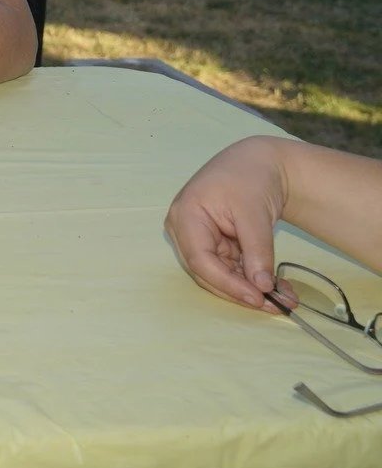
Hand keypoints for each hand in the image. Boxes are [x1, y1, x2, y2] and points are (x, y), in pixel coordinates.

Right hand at [165, 137, 295, 311]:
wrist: (258, 163)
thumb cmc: (249, 178)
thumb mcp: (255, 214)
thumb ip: (256, 251)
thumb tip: (262, 287)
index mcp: (185, 216)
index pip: (200, 260)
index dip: (228, 283)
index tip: (258, 297)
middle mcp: (184, 230)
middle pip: (207, 272)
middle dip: (241, 291)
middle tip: (276, 304)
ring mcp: (198, 238)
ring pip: (220, 275)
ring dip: (250, 288)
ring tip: (284, 297)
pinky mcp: (214, 244)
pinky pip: (230, 268)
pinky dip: (252, 278)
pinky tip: (277, 286)